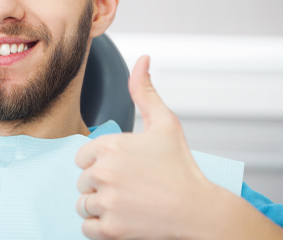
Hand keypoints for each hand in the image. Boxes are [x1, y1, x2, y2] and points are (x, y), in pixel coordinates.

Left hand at [75, 55, 215, 239]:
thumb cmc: (181, 168)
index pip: (83, 157)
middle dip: (101, 184)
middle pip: (83, 180)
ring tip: (128, 202)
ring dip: (100, 205)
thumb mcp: (165, 123)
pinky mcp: (109, 229)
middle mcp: (103, 172)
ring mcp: (106, 201)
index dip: (102, 163)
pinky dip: (101, 226)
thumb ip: (145, 91)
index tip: (125, 168)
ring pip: (83, 204)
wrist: (199, 210)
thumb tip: (142, 59)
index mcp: (109, 145)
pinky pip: (87, 227)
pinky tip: (123, 218)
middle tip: (131, 186)